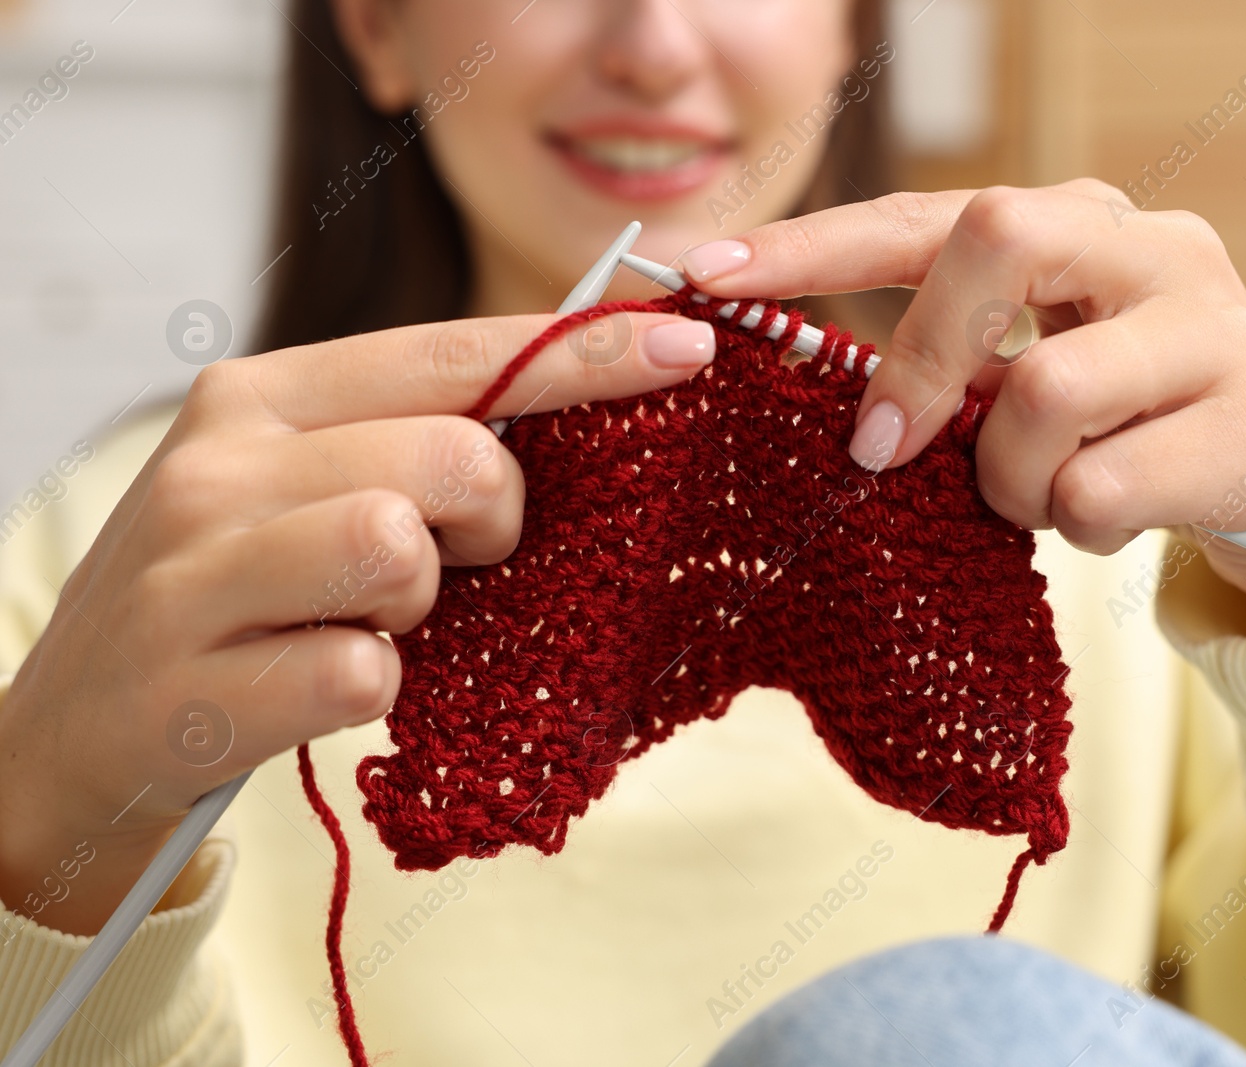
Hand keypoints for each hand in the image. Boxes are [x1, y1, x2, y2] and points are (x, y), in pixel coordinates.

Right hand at [0, 310, 715, 933]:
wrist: (74, 731)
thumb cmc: (227, 593)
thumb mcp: (297, 484)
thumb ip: (412, 435)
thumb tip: (578, 396)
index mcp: (260, 397)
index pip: (453, 354)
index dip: (581, 354)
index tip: (688, 347)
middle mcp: (219, 468)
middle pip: (448, 457)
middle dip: (495, 519)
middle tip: (455, 562)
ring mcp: (193, 578)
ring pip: (397, 549)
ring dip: (421, 604)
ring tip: (372, 620)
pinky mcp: (191, 692)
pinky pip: (360, 674)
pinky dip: (372, 689)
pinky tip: (321, 685)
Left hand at [680, 181, 1245, 641]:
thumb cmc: (1134, 430)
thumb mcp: (1038, 380)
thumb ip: (958, 366)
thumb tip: (827, 401)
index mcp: (1085, 226)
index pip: (930, 214)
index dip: (815, 244)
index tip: (709, 277)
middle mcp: (1154, 249)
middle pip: (998, 239)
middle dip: (920, 357)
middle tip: (885, 447)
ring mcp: (1215, 329)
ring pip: (1044, 393)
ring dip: (1010, 479)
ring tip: (1040, 501)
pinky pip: (1102, 491)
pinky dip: (1077, 528)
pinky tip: (1111, 523)